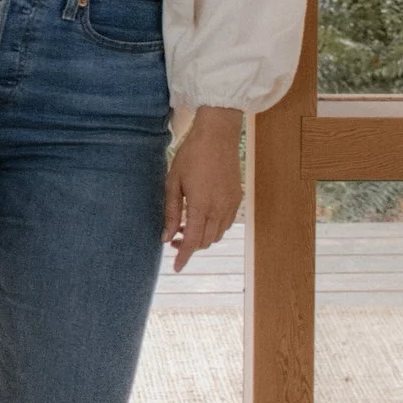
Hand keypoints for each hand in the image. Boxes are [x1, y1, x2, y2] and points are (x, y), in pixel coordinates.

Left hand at [166, 106, 243, 272]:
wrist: (217, 135)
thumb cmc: (191, 155)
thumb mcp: (173, 182)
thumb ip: (171, 212)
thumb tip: (166, 237)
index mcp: (201, 205)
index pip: (193, 241)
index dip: (184, 256)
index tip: (176, 267)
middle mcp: (219, 208)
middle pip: (206, 241)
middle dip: (190, 246)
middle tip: (173, 237)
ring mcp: (231, 204)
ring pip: (217, 234)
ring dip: (202, 237)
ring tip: (185, 225)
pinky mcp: (237, 198)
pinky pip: (226, 223)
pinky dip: (214, 227)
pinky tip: (202, 216)